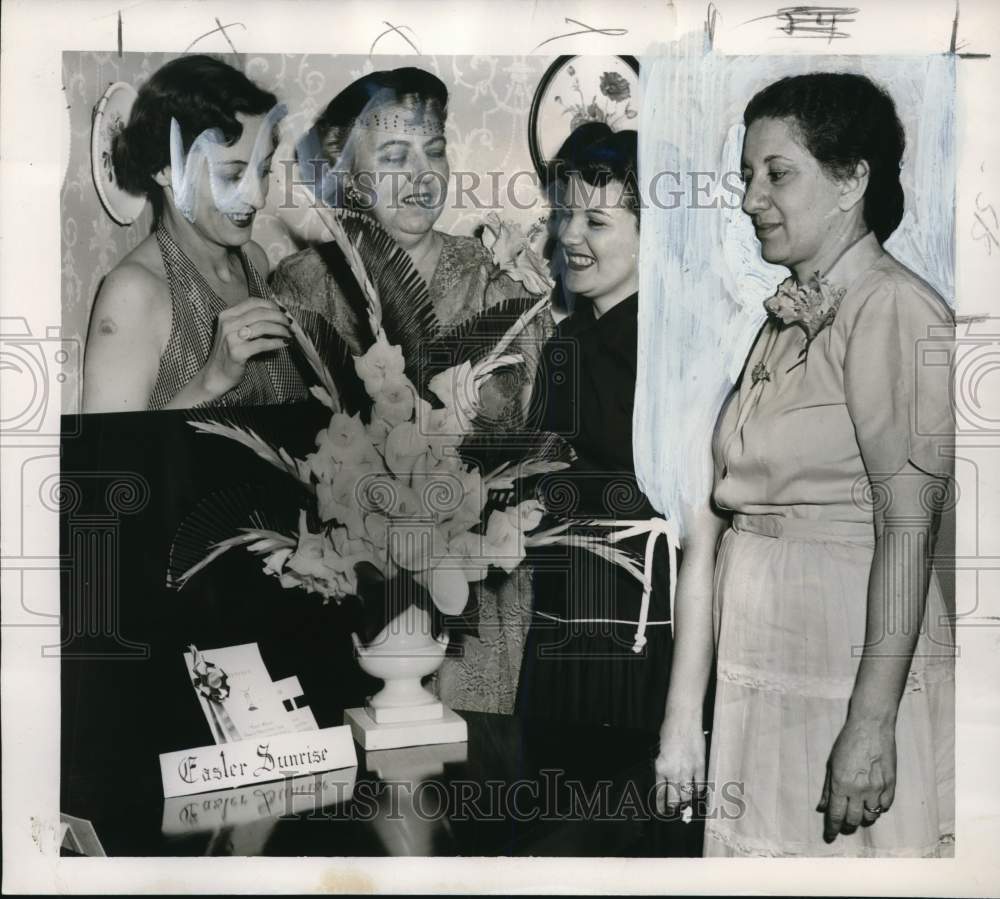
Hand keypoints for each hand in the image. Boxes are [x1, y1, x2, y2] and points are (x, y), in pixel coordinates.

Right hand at [199, 299, 291, 399]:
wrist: (216, 374)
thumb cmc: (229, 352)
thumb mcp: (234, 330)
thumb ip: (248, 320)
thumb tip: (276, 312)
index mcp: (227, 314)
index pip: (253, 302)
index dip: (271, 305)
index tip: (283, 312)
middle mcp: (227, 323)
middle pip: (260, 313)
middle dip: (279, 317)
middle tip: (289, 323)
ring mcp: (231, 337)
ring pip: (263, 326)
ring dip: (280, 330)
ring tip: (289, 334)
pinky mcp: (237, 352)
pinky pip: (263, 344)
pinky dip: (277, 342)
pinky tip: (284, 344)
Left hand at [653, 715, 705, 815]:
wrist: (683, 719)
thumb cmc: (670, 731)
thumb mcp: (660, 751)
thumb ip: (664, 768)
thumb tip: (668, 782)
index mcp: (660, 768)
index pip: (660, 793)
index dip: (661, 805)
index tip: (662, 810)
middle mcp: (673, 772)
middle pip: (674, 799)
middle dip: (674, 807)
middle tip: (674, 809)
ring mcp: (688, 770)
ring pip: (688, 796)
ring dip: (686, 800)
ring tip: (686, 802)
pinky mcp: (700, 766)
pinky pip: (700, 786)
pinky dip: (698, 791)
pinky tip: (696, 791)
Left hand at [818, 716, 895, 842]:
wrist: (871, 727)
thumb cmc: (848, 742)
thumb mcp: (831, 764)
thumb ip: (828, 789)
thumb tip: (822, 808)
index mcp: (841, 784)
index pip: (836, 815)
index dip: (832, 829)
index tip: (830, 837)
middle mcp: (859, 790)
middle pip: (853, 820)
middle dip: (847, 826)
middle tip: (844, 825)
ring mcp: (877, 789)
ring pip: (870, 817)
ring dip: (863, 818)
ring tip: (858, 813)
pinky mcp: (891, 785)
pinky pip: (885, 807)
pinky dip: (878, 808)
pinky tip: (873, 803)